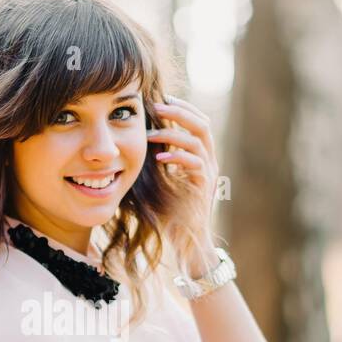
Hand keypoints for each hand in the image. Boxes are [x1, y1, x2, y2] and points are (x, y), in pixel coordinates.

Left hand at [151, 95, 221, 276]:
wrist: (184, 241)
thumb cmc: (168, 213)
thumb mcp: (157, 179)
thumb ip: (152, 158)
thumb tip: (132, 139)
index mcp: (200, 156)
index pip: (197, 122)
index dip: (182, 108)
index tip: (160, 100)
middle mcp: (209, 162)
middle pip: (203, 124)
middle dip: (180, 112)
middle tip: (157, 106)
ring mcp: (209, 174)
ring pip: (199, 140)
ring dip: (174, 132)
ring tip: (151, 133)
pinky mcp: (204, 187)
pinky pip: (196, 164)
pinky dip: (177, 156)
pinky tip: (159, 157)